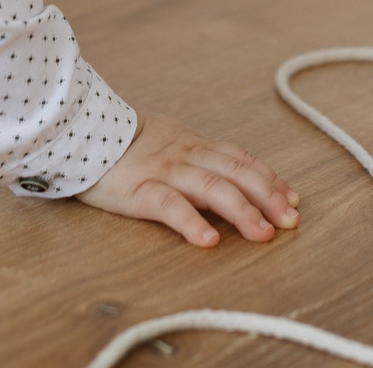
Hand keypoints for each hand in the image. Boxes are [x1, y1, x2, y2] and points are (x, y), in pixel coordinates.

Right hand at [79, 111, 299, 247]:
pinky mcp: (138, 190)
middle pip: (236, 172)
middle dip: (268, 196)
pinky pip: (168, 205)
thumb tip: (235, 185)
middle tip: (291, 221)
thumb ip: (198, 160)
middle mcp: (186, 155)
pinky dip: (191, 222)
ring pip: (211, 187)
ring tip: (264, 233)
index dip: (270, 178)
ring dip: (242, 210)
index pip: (241, 159)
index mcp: (194, 145)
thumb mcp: (169, 144)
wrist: (78, 132)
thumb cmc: (125, 147)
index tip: (294, 199)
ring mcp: (163, 171)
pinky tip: (208, 240)